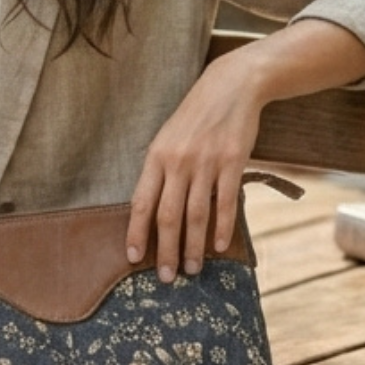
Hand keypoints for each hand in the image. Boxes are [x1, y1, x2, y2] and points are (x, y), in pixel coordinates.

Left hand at [126, 54, 261, 280]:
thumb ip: (159, 172)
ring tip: (192, 269)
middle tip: (166, 277)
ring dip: (193, 246)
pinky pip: (226, 202)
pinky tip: (219, 245)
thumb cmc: (195, 117)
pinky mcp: (232, 162)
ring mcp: (206, 163)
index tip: (133, 258)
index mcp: (156, 157)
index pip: (141, 203)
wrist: (230, 87)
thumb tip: (149, 210)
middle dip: (165, 250)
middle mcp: (178, 162)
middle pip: (168, 216)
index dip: (136, 232)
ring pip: (196, 214)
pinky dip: (222, 227)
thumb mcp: (167, 139)